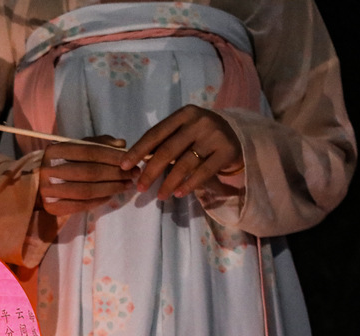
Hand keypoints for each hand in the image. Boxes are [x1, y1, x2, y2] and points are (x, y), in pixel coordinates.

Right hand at [38, 135, 139, 215]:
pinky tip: (111, 196)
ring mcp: (49, 190)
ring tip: (127, 185)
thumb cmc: (61, 163)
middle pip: (90, 172)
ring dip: (111, 188)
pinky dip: (99, 201)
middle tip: (133, 174)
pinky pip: (81, 205)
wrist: (35, 185)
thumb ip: (98, 143)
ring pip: (87, 190)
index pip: (90, 152)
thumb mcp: (76, 147)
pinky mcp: (53, 207)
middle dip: (116, 174)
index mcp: (55, 149)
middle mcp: (50, 169)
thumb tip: (121, 144)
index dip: (113, 157)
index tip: (131, 161)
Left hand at [120, 105, 242, 200]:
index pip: (155, 133)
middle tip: (140, 188)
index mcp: (184, 114)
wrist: (236, 136)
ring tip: (160, 196)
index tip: (124, 166)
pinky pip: (203, 172)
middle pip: (168, 150)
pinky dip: (189, 185)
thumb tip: (135, 163)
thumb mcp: (182, 132)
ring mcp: (214, 135)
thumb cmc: (200, 137)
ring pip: (184, 163)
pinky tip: (178, 194)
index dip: (138, 151)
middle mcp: (199, 121)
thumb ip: (163, 143)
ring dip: (169, 182)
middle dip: (150, 171)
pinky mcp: (226, 151)